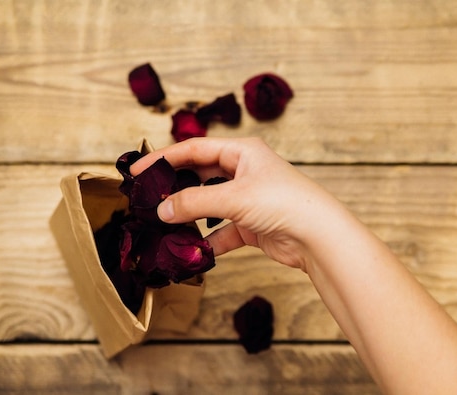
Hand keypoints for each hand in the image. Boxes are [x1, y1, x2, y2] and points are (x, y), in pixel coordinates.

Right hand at [130, 137, 345, 270]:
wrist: (319, 237)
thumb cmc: (284, 203)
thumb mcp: (234, 197)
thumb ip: (194, 202)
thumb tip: (161, 210)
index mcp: (242, 151)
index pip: (194, 149)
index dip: (163, 158)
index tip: (137, 171)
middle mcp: (245, 171)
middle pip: (199, 174)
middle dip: (174, 186)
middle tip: (146, 197)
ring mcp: (248, 198)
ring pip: (209, 204)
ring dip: (189, 214)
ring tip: (163, 222)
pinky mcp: (252, 225)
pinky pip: (221, 231)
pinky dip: (208, 240)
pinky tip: (192, 249)